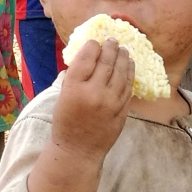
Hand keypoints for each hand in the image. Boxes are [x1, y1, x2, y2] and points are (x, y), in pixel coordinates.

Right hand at [50, 37, 133, 161]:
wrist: (78, 150)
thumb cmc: (66, 123)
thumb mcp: (62, 97)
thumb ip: (74, 78)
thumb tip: (87, 57)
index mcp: (74, 87)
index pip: (87, 57)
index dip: (93, 46)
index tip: (95, 42)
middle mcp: (93, 92)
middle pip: (106, 62)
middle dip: (110, 48)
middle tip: (113, 40)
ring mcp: (110, 102)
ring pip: (121, 72)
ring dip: (123, 57)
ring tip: (123, 49)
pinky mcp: (122, 110)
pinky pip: (128, 87)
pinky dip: (129, 73)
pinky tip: (129, 65)